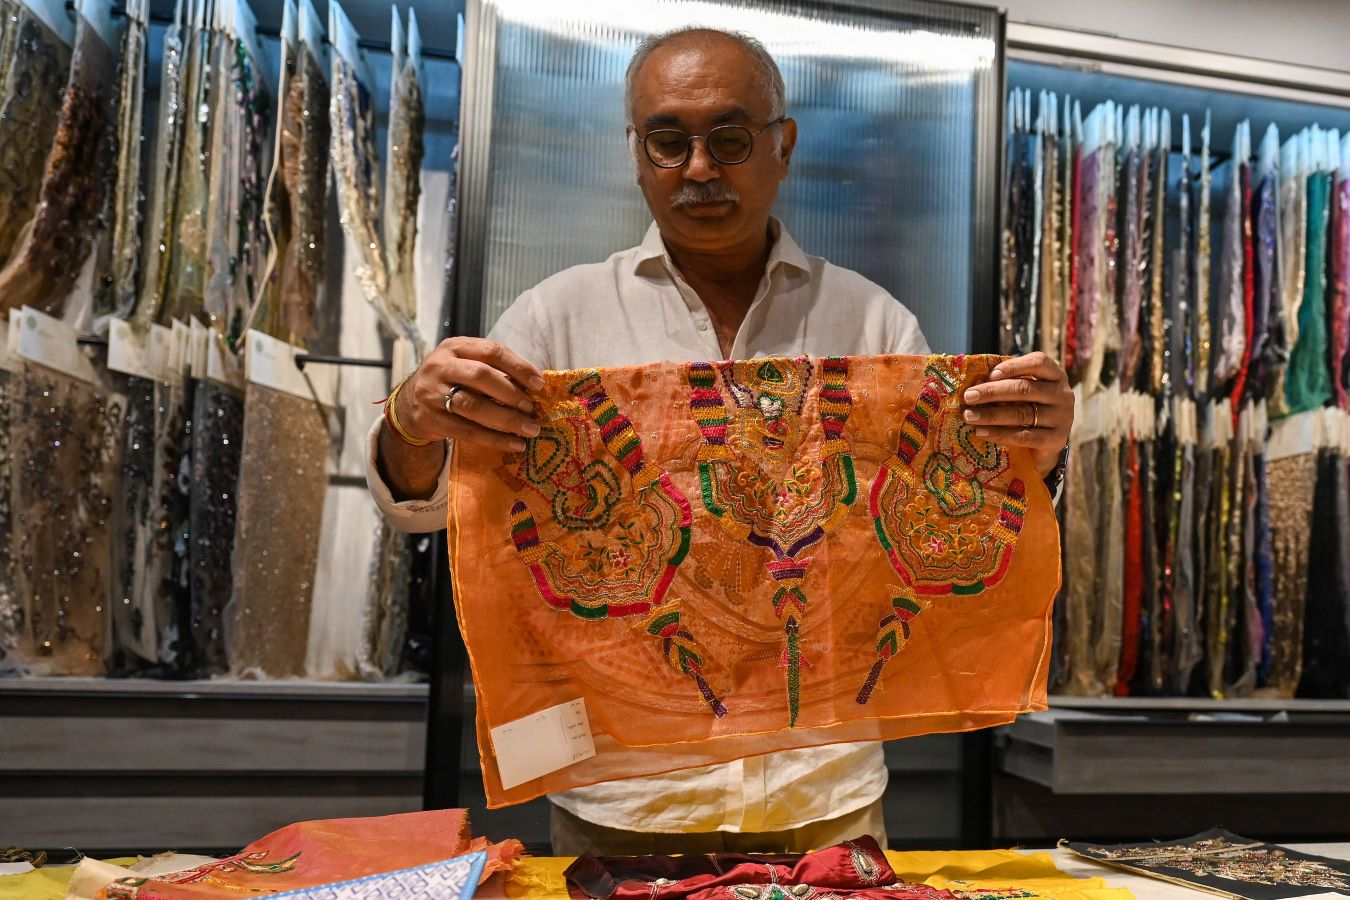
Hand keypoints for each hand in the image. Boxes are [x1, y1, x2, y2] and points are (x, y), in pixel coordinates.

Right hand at [395, 337, 543, 451]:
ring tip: (530, 429)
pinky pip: (467, 432)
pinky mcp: (432, 420)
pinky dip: (494, 439)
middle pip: (481, 376)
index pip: (491, 351)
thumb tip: (534, 387)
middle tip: (532, 408)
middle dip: (511, 393)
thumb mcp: (465, 364)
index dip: (518, 367)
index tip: (540, 384)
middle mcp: (441, 366)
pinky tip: (514, 444)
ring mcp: (433, 394)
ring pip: (474, 406)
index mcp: (455, 347)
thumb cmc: (451, 380)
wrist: (409, 404)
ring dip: (506, 419)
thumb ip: (494, 369)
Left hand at [961, 351, 1073, 478]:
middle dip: (992, 392)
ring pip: (1021, 413)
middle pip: (1024, 389)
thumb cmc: (1030, 408)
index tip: (990, 374)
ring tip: (969, 416)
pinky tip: (980, 432)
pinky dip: (999, 434)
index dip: (1014, 366)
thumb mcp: (1025, 391)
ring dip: (991, 415)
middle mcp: (1062, 394)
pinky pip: (1023, 436)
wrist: (1047, 443)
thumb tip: (973, 379)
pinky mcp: (1055, 440)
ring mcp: (1061, 418)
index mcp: (1055, 375)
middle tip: (968, 396)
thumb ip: (1008, 382)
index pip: (1039, 362)